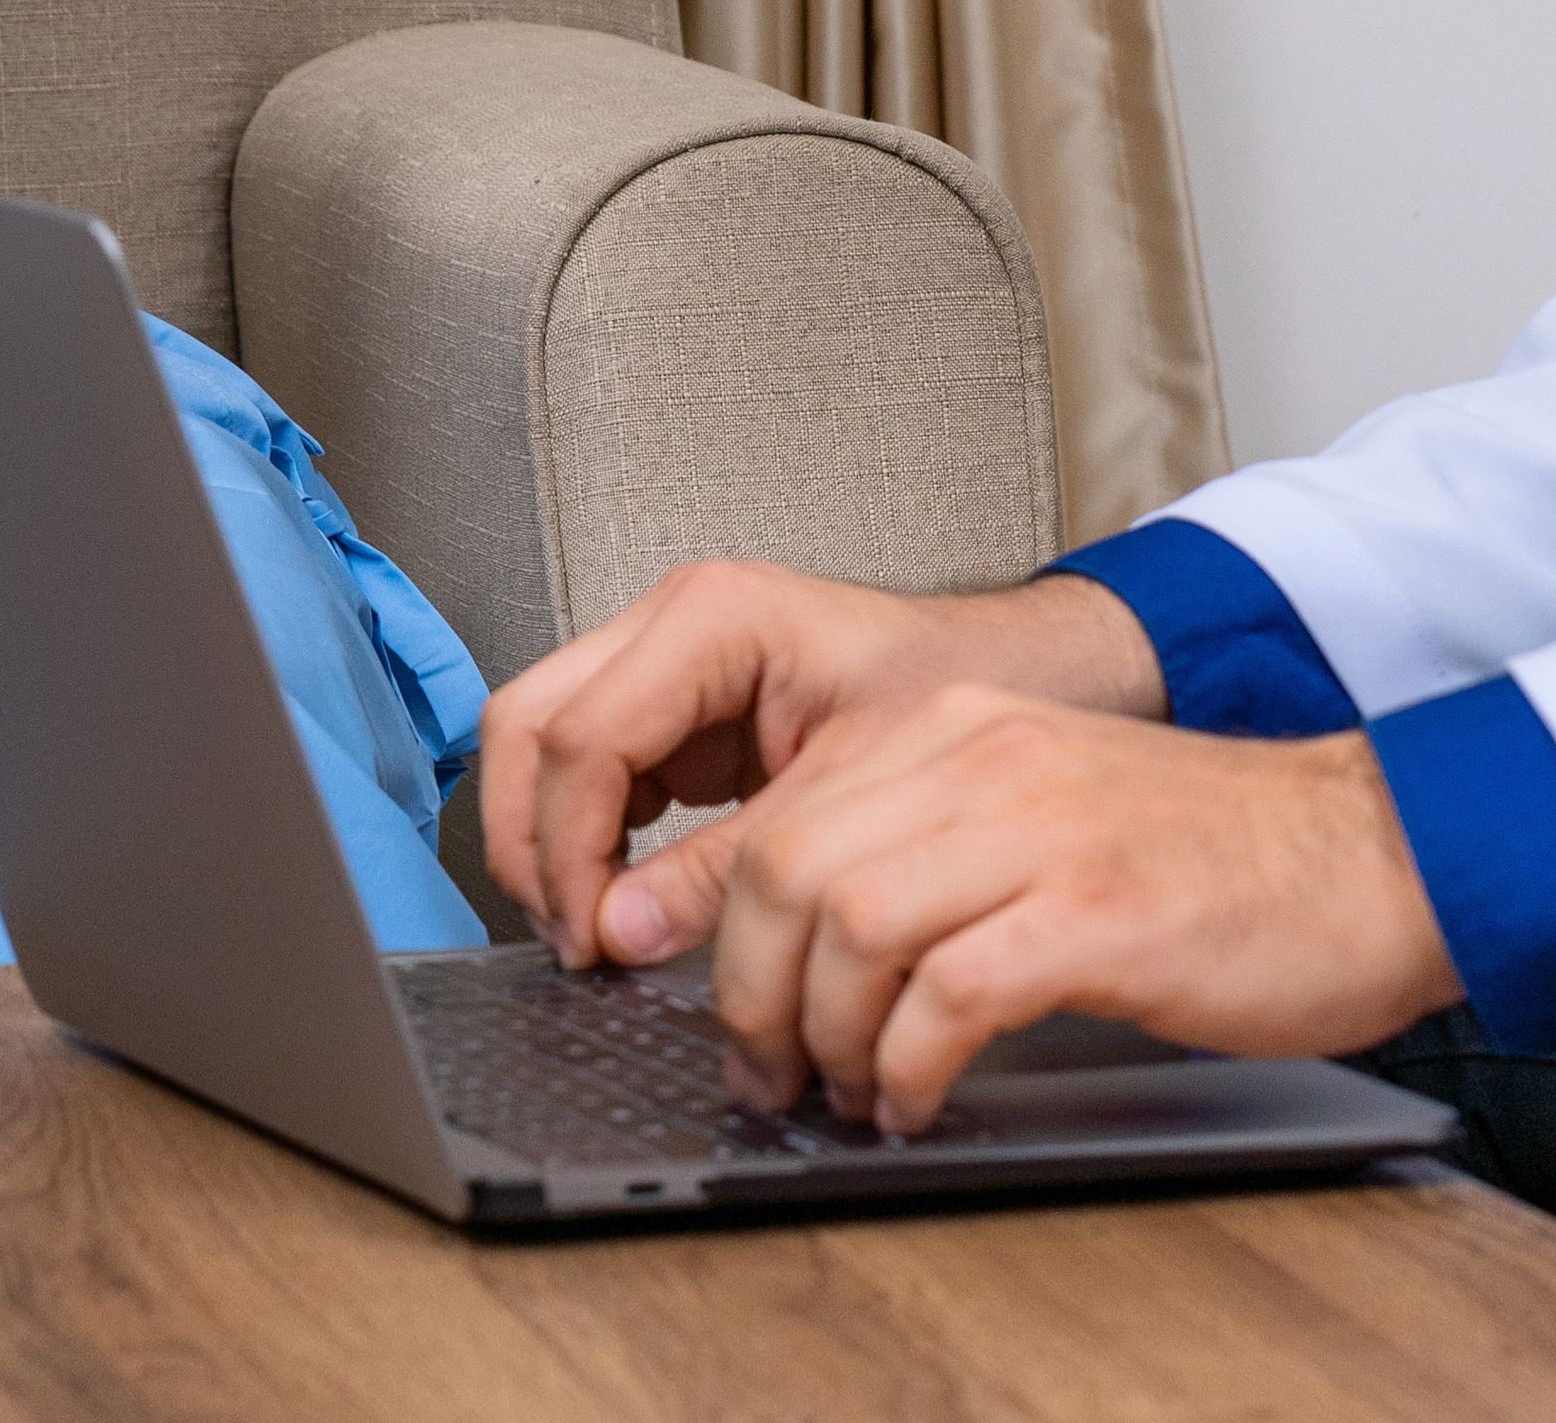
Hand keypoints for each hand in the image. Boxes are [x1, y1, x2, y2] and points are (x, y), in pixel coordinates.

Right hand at [479, 560, 1165, 962]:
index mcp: (714, 617)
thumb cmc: (967, 695)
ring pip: (545, 741)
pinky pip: (595, 767)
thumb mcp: (853, 792)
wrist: (1025, 677)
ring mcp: (671, 660)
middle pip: (530, 723)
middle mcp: (676, 622)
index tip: (591, 938)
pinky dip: (590, 836)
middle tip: (573, 939)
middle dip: (533, 840)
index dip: (566, 850)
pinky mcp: (683, 709)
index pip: (580, 737)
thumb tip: (620, 930)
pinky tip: (627, 900)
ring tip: (594, 933)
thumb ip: (730, 865)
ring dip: (551, 842)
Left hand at [694, 691, 1461, 1133]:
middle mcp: (983, 757)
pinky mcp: (1098, 914)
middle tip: (769, 1068)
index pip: (778, 813)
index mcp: (956, 727)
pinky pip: (949, 996)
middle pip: (788, 868)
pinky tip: (921, 1098)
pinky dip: (910, 1065)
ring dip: (826, 1035)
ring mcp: (1042, 830)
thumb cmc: (1209, 851)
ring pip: (850, 925)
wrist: (1366, 852)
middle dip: (752, 991)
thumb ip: (920, 842)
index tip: (713, 1001)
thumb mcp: (1039, 810)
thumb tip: (795, 933)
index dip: (715, 922)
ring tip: (849, 1090)